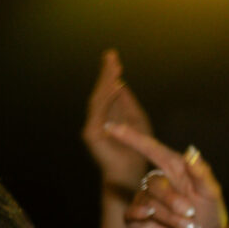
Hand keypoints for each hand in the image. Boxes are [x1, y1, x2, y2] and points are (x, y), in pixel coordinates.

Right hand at [82, 50, 156, 191]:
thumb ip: (126, 103)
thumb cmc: (136, 148)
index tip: (113, 58)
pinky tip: (114, 84)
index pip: (106, 92)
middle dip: (106, 74)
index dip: (109, 75)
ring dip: (105, 82)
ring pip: (98, 99)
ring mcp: (92, 127)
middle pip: (100, 92)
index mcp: (106, 116)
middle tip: (110, 55)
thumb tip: (120, 83)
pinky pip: (99, 111)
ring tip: (113, 66)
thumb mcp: (135, 119)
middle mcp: (96, 120)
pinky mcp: (92, 134)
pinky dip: (106, 97)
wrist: (130, 172)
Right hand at [108, 124, 228, 227]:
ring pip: (149, 201)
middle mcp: (158, 182)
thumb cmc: (208, 216)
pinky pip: (134, 212)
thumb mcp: (211, 193)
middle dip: (174, 200)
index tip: (111, 128)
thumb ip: (201, 173)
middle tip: (191, 214)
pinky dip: (144, 215)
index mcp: (175, 169)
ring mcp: (145, 200)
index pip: (151, 149)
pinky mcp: (136, 218)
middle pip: (155, 182)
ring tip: (188, 227)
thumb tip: (191, 150)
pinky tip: (153, 219)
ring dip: (170, 215)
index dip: (131, 138)